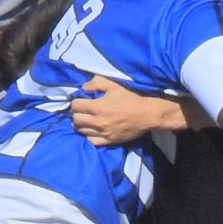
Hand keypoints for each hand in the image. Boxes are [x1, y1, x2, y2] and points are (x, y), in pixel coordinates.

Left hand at [70, 77, 188, 146]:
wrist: (147, 115)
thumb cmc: (130, 99)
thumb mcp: (114, 86)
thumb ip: (97, 83)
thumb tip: (84, 87)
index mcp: (98, 107)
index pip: (75, 106)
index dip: (76, 102)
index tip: (81, 101)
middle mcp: (98, 122)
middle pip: (76, 119)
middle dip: (77, 113)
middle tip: (82, 111)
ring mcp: (102, 133)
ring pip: (81, 131)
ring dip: (81, 125)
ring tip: (86, 120)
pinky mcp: (108, 141)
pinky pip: (91, 141)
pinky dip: (89, 135)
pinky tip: (92, 130)